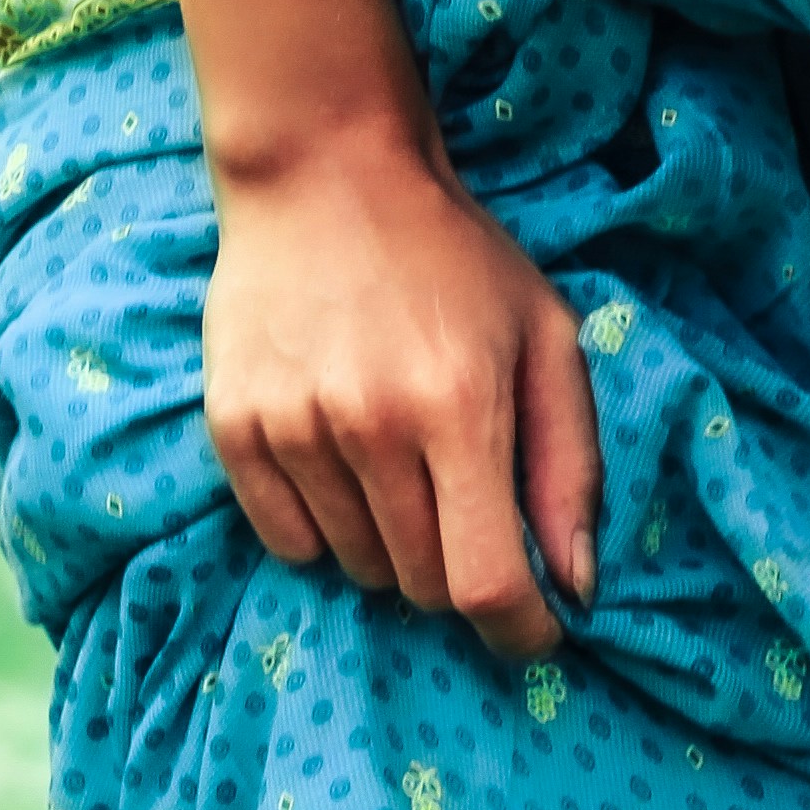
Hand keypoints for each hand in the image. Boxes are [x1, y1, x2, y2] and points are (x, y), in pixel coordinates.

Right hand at [201, 111, 604, 657]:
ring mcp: (293, 428)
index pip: (485, 583)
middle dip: (460, 573)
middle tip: (467, 509)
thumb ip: (570, 465)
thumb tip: (575, 585)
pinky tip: (345, 465)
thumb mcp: (545, 338)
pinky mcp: (233, 427)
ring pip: (356, 568)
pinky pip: (287, 543)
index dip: (520, 631)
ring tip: (403, 466)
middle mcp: (370, 426)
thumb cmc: (454, 259)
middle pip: (421, 585)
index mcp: (459, 406)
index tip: (536, 635)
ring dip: (393, 548)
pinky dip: (326, 531)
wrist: (324, 175)